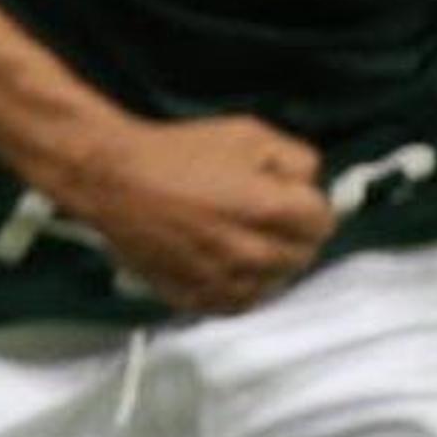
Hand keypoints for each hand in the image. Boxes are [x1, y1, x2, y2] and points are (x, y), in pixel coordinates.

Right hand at [56, 114, 334, 315]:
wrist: (113, 180)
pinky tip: (222, 261)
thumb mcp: (246, 133)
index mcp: (273, 211)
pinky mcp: (200, 299)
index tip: (286, 199)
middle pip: (301, 256)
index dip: (305, 207)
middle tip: (259, 217)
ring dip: (265, 263)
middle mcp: (255, 255)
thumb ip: (295, 159)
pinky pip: (241, 302)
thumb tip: (308, 185)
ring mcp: (227, 282)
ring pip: (274, 283)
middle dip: (288, 235)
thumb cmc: (177, 152)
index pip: (323, 223)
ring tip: (238, 239)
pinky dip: (239, 285)